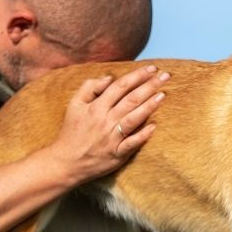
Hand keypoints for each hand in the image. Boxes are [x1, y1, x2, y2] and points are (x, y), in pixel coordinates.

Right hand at [50, 64, 168, 185]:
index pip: (120, 86)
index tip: (152, 68)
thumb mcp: (74, 105)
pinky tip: (155, 126)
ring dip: (149, 106)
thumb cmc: (71, 132)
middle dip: (150, 86)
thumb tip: (109, 77)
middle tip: (166, 76)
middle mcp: (105, 120)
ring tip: (163, 95)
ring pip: (134, 118)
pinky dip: (143, 135)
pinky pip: (132, 143)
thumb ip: (89, 87)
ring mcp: (112, 138)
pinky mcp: (117, 154)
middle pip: (131, 99)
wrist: (65, 162)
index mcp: (96, 107)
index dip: (137, 75)